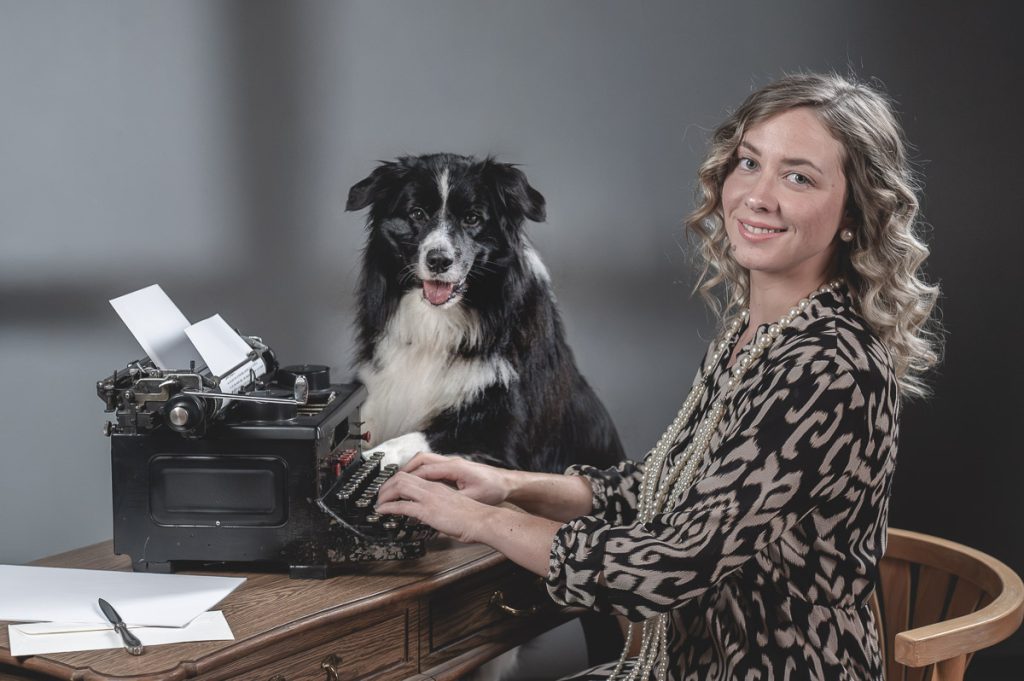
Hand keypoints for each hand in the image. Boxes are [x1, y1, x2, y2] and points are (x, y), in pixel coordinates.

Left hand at [375, 472, 490, 543]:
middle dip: (386, 485)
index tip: (390, 489)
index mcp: (438, 486)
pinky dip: (389, 507)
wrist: (483, 521)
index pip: (412, 476)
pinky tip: (382, 511)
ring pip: (399, 486)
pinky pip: (402, 505)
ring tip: (378, 503)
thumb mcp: (453, 507)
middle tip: (379, 495)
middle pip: (402, 477)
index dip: (397, 481)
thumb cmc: (473, 517)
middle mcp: (432, 488)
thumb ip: (439, 508)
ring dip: (385, 494)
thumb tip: (429, 517)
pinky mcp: (428, 510)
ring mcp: (430, 498)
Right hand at [401, 452, 511, 505]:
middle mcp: (450, 462)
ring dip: (410, 471)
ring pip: (423, 461)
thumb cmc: (493, 489)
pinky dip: (419, 473)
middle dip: (402, 472)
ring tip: (398, 485)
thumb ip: (453, 501)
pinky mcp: (453, 468)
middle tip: (389, 486)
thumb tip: (436, 508)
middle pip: (419, 460)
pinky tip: (415, 485)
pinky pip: (430, 467)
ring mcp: (451, 464)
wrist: (506, 483)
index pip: (423, 470)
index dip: (406, 479)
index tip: (394, 489)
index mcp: (453, 468)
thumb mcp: (473, 498)